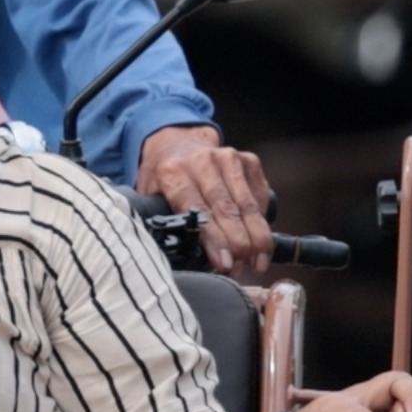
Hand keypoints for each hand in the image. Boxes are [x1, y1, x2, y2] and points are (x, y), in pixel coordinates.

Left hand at [139, 125, 272, 276]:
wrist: (177, 142)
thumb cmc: (164, 178)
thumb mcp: (150, 196)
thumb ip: (162, 221)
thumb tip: (175, 259)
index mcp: (173, 172)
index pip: (197, 210)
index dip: (214, 239)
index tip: (225, 263)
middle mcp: (202, 162)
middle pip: (227, 209)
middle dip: (240, 244)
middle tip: (244, 269)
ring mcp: (228, 158)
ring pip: (248, 205)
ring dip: (257, 238)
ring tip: (258, 262)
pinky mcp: (247, 160)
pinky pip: (259, 196)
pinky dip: (261, 220)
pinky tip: (259, 240)